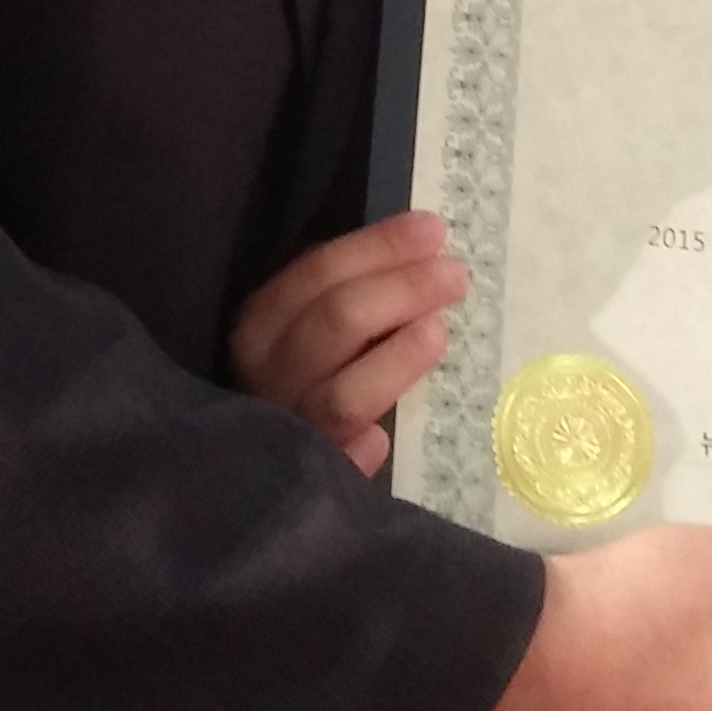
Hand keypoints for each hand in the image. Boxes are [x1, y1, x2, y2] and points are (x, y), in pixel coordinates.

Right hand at [228, 209, 463, 475]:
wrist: (256, 475)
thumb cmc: (310, 373)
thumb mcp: (312, 326)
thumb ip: (348, 292)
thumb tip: (420, 246)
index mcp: (263, 323)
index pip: (320, 271)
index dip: (380, 248)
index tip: (433, 230)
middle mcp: (268, 374)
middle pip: (336, 321)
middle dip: (401, 290)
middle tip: (454, 276)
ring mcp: (289, 430)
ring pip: (342, 395)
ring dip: (395, 360)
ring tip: (440, 332)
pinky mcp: (310, 480)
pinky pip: (336, 466)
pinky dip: (356, 454)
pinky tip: (380, 440)